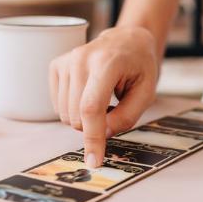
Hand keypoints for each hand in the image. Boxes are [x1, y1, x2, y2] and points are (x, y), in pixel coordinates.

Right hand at [49, 26, 158, 167]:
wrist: (127, 40)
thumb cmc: (139, 67)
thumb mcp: (146, 92)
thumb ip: (126, 116)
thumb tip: (102, 134)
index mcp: (106, 63)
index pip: (91, 108)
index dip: (92, 138)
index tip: (94, 161)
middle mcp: (80, 59)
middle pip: (76, 116)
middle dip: (93, 126)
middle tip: (113, 110)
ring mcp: (66, 61)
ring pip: (64, 114)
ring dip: (84, 118)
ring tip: (102, 99)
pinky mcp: (56, 66)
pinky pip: (58, 105)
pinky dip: (73, 109)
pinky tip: (88, 94)